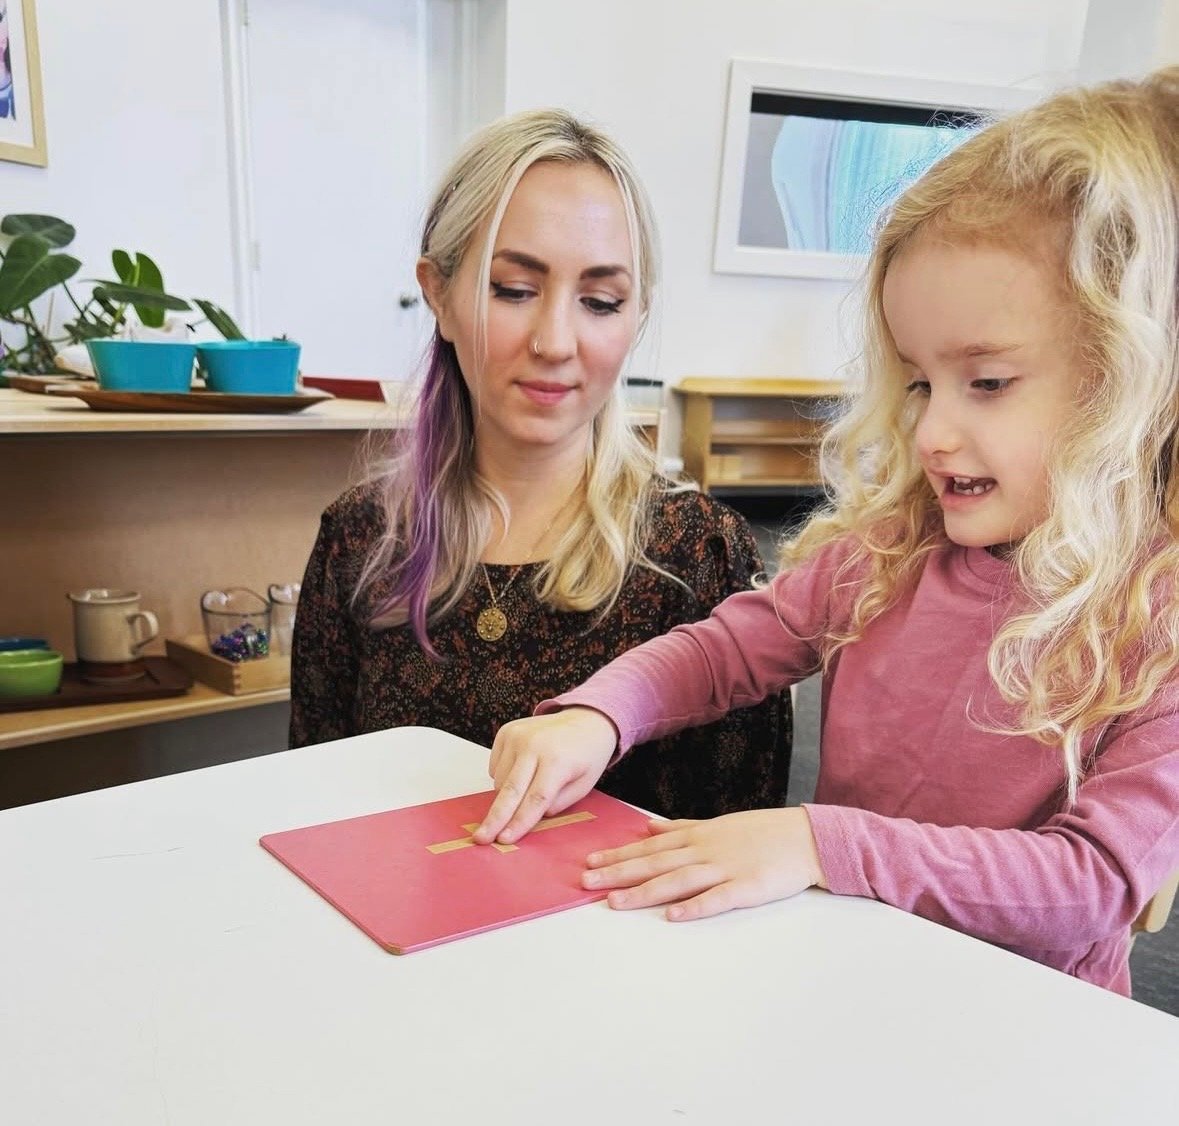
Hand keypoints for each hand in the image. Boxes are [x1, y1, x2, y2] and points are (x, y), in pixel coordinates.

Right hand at [474, 707, 618, 844]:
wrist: (585, 719)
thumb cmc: (587, 756)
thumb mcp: (584, 785)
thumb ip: (557, 804)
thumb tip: (529, 816)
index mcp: (558, 761)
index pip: (535, 799)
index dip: (520, 822)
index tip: (505, 840)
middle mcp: (534, 746)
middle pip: (510, 790)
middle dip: (494, 818)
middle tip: (481, 838)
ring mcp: (518, 736)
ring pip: (500, 781)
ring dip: (507, 795)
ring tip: (528, 785)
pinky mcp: (507, 731)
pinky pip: (495, 766)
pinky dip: (503, 776)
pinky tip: (522, 770)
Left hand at [580, 807, 824, 920]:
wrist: (805, 837)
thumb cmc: (761, 832)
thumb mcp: (718, 824)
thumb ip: (683, 827)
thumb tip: (650, 827)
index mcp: (697, 835)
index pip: (650, 847)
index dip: (619, 855)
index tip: (590, 862)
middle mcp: (704, 850)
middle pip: (655, 863)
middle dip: (619, 873)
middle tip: (586, 881)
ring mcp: (725, 868)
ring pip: (678, 880)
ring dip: (644, 891)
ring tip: (615, 902)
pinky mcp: (747, 887)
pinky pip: (717, 899)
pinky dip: (695, 907)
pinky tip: (673, 916)